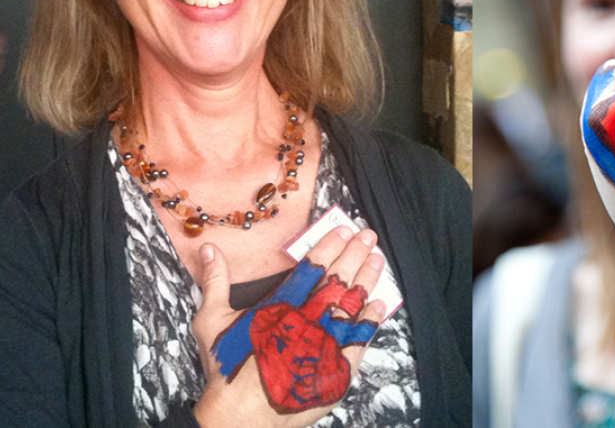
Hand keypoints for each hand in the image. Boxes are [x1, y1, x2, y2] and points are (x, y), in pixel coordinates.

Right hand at [190, 227, 389, 425]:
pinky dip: (371, 319)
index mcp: (279, 307)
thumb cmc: (226, 368)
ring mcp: (325, 344)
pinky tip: (380, 302)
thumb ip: (215, 282)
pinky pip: (361, 338)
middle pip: (337, 280)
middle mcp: (306, 321)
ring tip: (377, 259)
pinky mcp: (338, 368)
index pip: (312, 268)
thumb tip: (210, 248)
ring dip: (367, 280)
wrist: (242, 415)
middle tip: (368, 235)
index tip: (343, 230)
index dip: (329, 246)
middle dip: (355, 254)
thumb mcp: (212, 322)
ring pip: (353, 305)